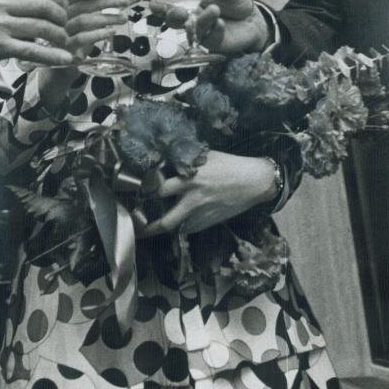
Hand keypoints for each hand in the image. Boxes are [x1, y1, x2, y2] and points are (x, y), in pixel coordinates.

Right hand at [34, 0, 130, 106]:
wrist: (52, 69)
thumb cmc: (67, 42)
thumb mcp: (77, 22)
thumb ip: (87, 7)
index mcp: (59, 6)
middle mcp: (57, 17)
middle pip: (83, 4)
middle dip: (107, 0)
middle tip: (125, 0)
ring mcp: (59, 32)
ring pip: (85, 20)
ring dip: (107, 18)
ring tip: (123, 18)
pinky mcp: (63, 48)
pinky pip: (82, 38)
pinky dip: (98, 34)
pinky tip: (111, 32)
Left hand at [139, 151, 275, 235]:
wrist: (253, 182)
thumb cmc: (229, 165)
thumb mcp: (205, 157)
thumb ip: (186, 162)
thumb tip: (166, 161)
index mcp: (189, 178)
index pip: (159, 187)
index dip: (145, 191)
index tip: (134, 192)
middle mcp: (192, 199)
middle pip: (164, 220)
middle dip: (147, 226)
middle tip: (135, 225)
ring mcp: (201, 214)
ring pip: (175, 228)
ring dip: (161, 228)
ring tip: (146, 231)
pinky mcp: (208, 222)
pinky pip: (188, 228)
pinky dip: (180, 226)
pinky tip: (175, 222)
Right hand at [160, 0, 267, 55]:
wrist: (254, 21)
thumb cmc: (237, 4)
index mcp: (193, 6)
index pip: (173, 7)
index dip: (161, 8)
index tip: (152, 4)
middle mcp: (194, 21)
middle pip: (177, 23)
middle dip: (174, 18)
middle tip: (178, 12)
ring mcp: (204, 33)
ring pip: (196, 30)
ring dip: (203, 20)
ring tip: (215, 10)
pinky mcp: (215, 44)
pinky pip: (211, 38)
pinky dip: (215, 30)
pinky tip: (221, 23)